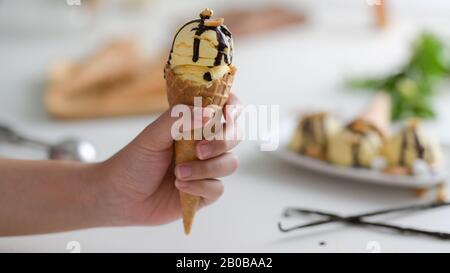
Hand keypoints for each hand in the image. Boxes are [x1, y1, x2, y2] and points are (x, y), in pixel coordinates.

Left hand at [97, 94, 240, 226]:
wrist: (121, 196)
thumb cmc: (135, 160)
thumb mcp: (153, 135)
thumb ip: (179, 119)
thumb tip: (209, 113)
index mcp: (195, 124)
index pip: (225, 109)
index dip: (234, 107)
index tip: (228, 112)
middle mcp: (206, 144)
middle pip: (235, 136)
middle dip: (223, 142)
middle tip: (199, 149)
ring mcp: (208, 168)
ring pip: (230, 163)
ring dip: (206, 169)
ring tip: (178, 173)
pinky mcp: (205, 193)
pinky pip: (218, 188)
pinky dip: (199, 187)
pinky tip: (179, 186)